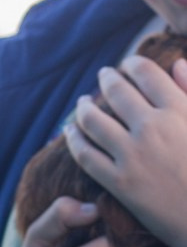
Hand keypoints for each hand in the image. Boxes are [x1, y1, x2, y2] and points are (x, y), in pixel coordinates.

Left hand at [65, 54, 186, 246]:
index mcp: (177, 109)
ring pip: (94, 121)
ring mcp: (132, 155)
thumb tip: (176, 63)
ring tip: (82, 103)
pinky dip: (74, 140)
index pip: (146, 73)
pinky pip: (86, 155)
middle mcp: (152, 127)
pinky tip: (70, 132)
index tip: (127, 65)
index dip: (133, 65)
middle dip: (107, 79)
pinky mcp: (118, 183)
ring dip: (84, 107)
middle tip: (102, 76)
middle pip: (117, 92)